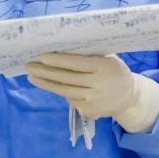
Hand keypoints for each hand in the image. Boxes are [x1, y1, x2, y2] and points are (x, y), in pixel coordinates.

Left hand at [26, 53, 158, 132]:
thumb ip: (89, 54)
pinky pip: (70, 99)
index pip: (77, 64)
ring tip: (31, 76)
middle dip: (45, 71)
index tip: (41, 56)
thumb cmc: (114, 71)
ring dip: (45, 83)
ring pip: (64, 90)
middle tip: (28, 65)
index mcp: (104, 67)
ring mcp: (94, 101)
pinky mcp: (89, 112)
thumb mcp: (108, 58)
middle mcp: (99, 85)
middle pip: (66, 78)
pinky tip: (48, 84)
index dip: (58, 61)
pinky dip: (59, 91)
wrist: (129, 98)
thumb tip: (60, 45)